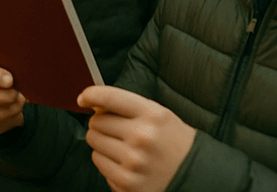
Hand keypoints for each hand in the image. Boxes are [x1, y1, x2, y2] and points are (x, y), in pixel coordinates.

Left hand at [78, 85, 195, 191]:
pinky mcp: (127, 184)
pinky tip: (122, 161)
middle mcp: (141, 137)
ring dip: (101, 142)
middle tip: (113, 127)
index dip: (91, 94)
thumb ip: (129, 106)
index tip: (83, 97)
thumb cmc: (172, 140)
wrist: (193, 175)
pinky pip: (99, 164)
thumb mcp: (158, 114)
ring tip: (120, 145)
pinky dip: (106, 161)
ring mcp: (133, 162)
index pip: (110, 97)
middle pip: (97, 122)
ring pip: (94, 143)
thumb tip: (95, 103)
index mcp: (151, 114)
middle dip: (99, 122)